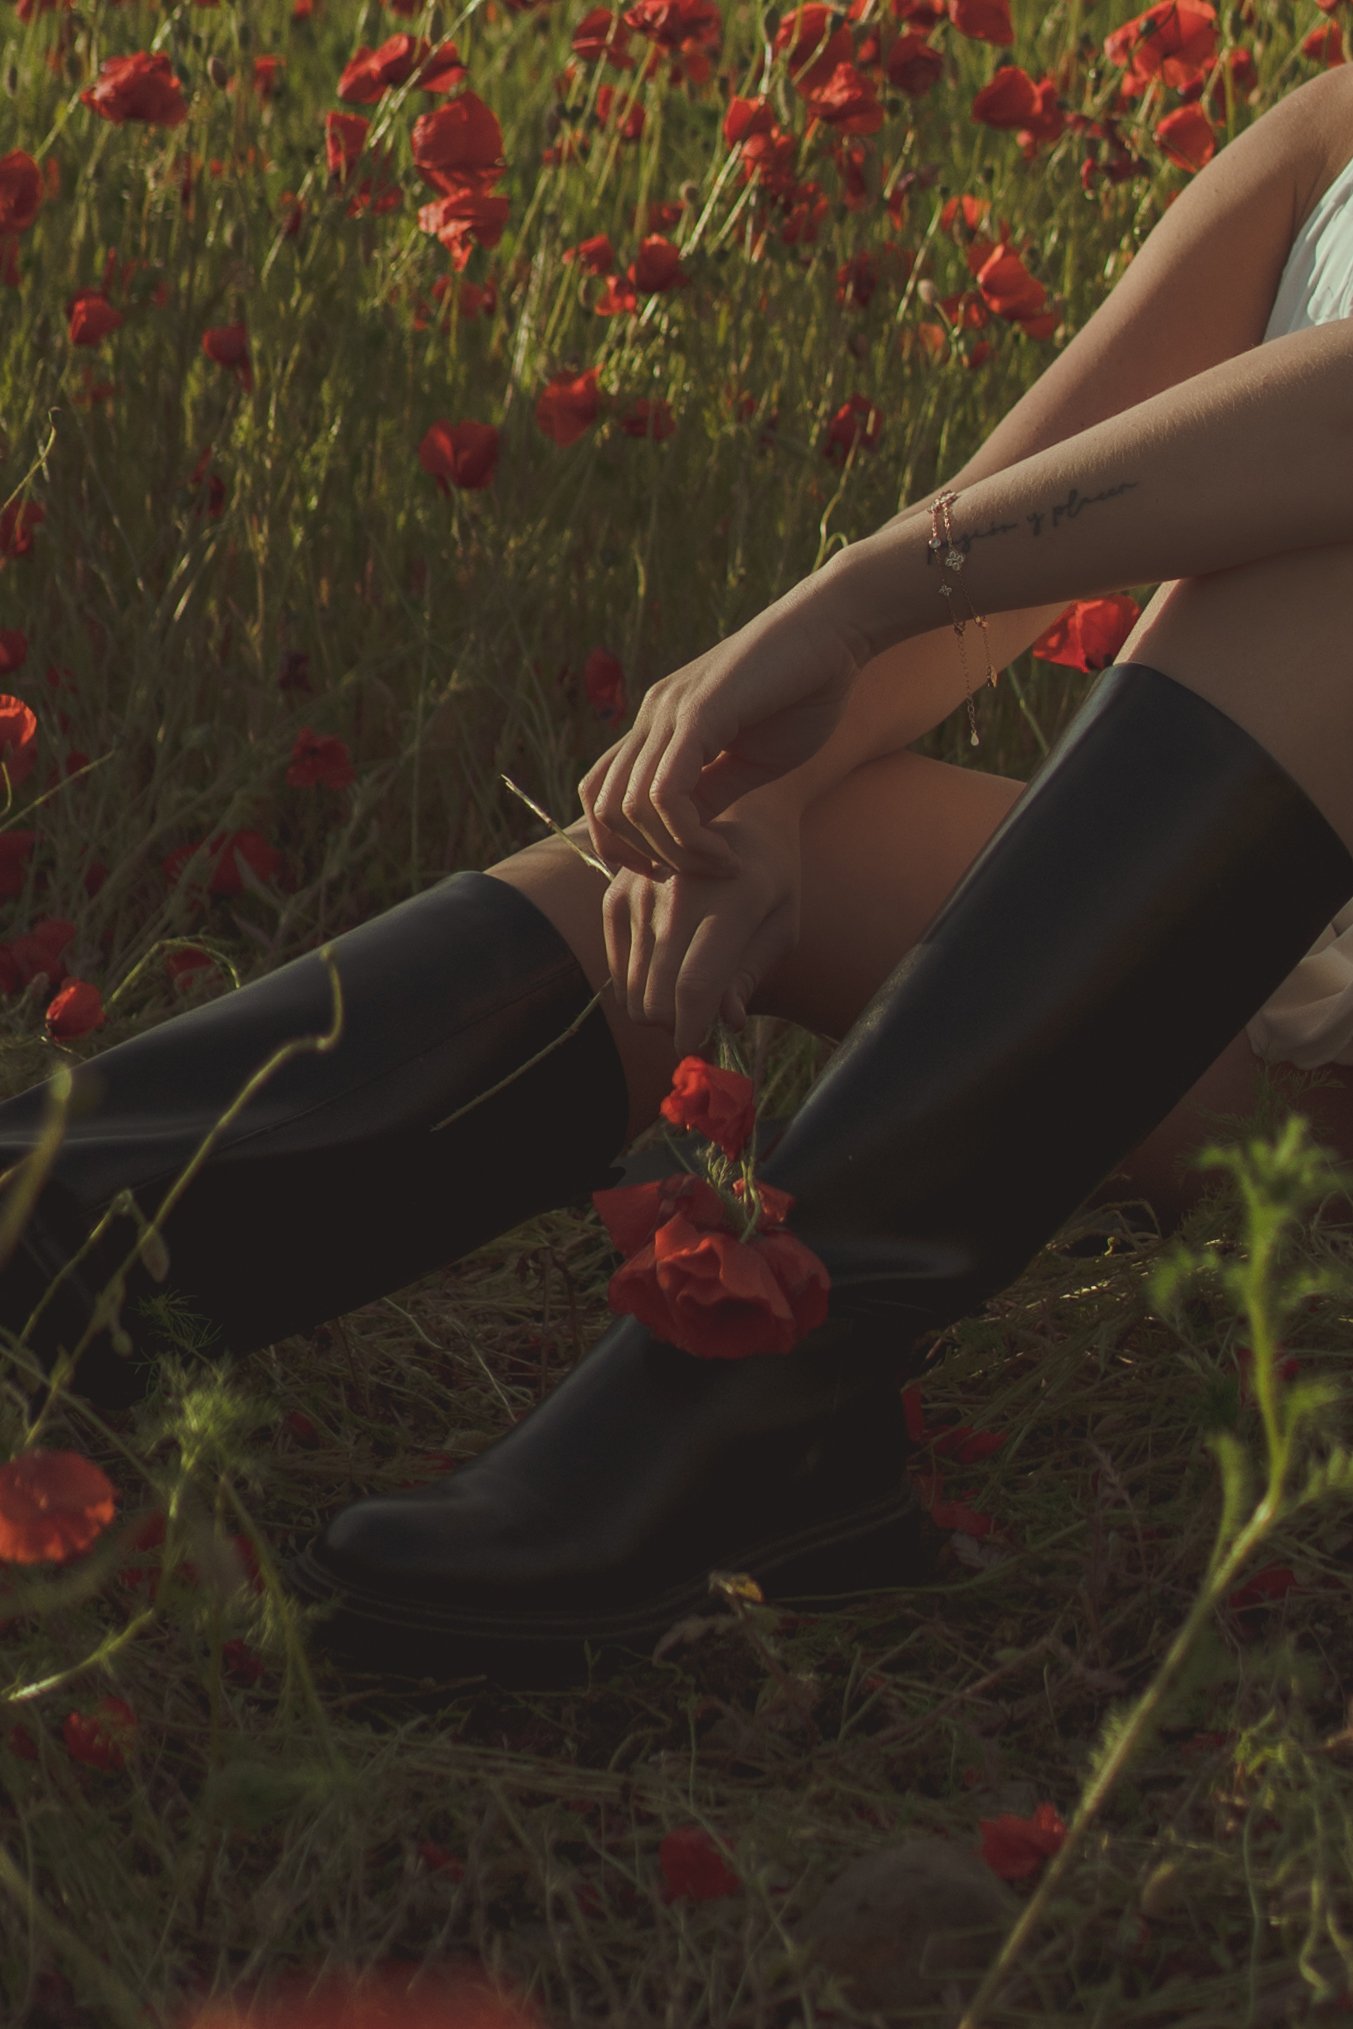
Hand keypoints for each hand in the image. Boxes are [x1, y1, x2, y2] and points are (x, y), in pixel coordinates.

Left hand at [579, 576, 865, 880]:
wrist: (834, 630)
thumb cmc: (804, 691)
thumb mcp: (749, 760)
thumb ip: (709, 794)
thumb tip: (681, 840)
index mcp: (659, 725)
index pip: (601, 794)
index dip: (622, 846)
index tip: (674, 870)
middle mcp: (652, 716)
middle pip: (605, 809)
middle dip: (646, 859)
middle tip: (699, 872)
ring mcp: (670, 712)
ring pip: (630, 808)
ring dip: (673, 854)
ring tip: (720, 863)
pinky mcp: (698, 714)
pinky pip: (665, 794)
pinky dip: (689, 838)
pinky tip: (725, 852)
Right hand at [602, 802, 800, 1056]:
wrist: (739, 813)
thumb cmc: (772, 878)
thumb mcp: (781, 925)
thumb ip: (751, 974)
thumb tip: (725, 1021)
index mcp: (733, 901)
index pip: (696, 986)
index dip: (692, 1030)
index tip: (694, 1048)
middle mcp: (680, 893)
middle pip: (657, 994)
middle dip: (674, 1026)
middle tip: (695, 1025)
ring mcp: (642, 889)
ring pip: (633, 988)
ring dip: (656, 1009)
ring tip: (683, 1001)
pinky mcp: (616, 892)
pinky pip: (616, 966)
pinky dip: (636, 985)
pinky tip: (663, 976)